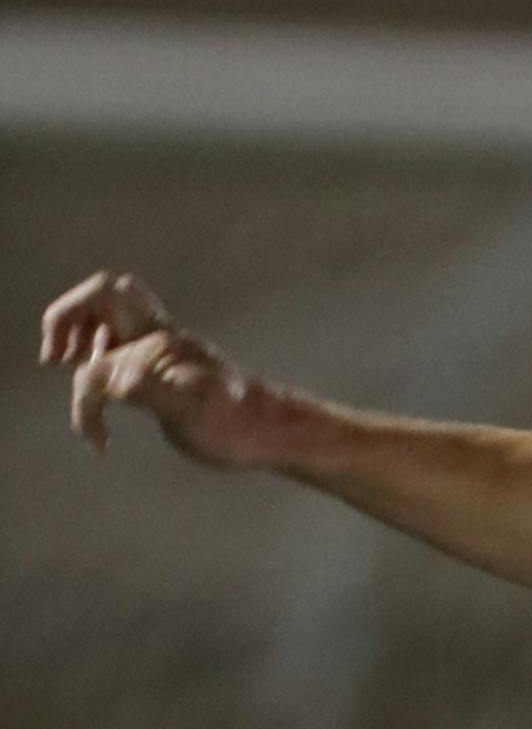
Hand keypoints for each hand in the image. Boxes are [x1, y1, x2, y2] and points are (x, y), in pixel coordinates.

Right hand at [39, 270, 284, 464]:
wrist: (276, 434)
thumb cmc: (238, 424)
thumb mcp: (189, 409)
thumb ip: (143, 384)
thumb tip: (101, 373)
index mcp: (158, 339)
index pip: (99, 314)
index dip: (73, 343)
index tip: (70, 381)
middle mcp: (158, 338)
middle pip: (106, 294)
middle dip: (70, 316)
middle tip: (58, 358)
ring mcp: (163, 355)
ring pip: (112, 322)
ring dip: (83, 341)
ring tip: (74, 373)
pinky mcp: (168, 376)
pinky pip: (124, 354)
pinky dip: (103, 371)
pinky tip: (105, 405)